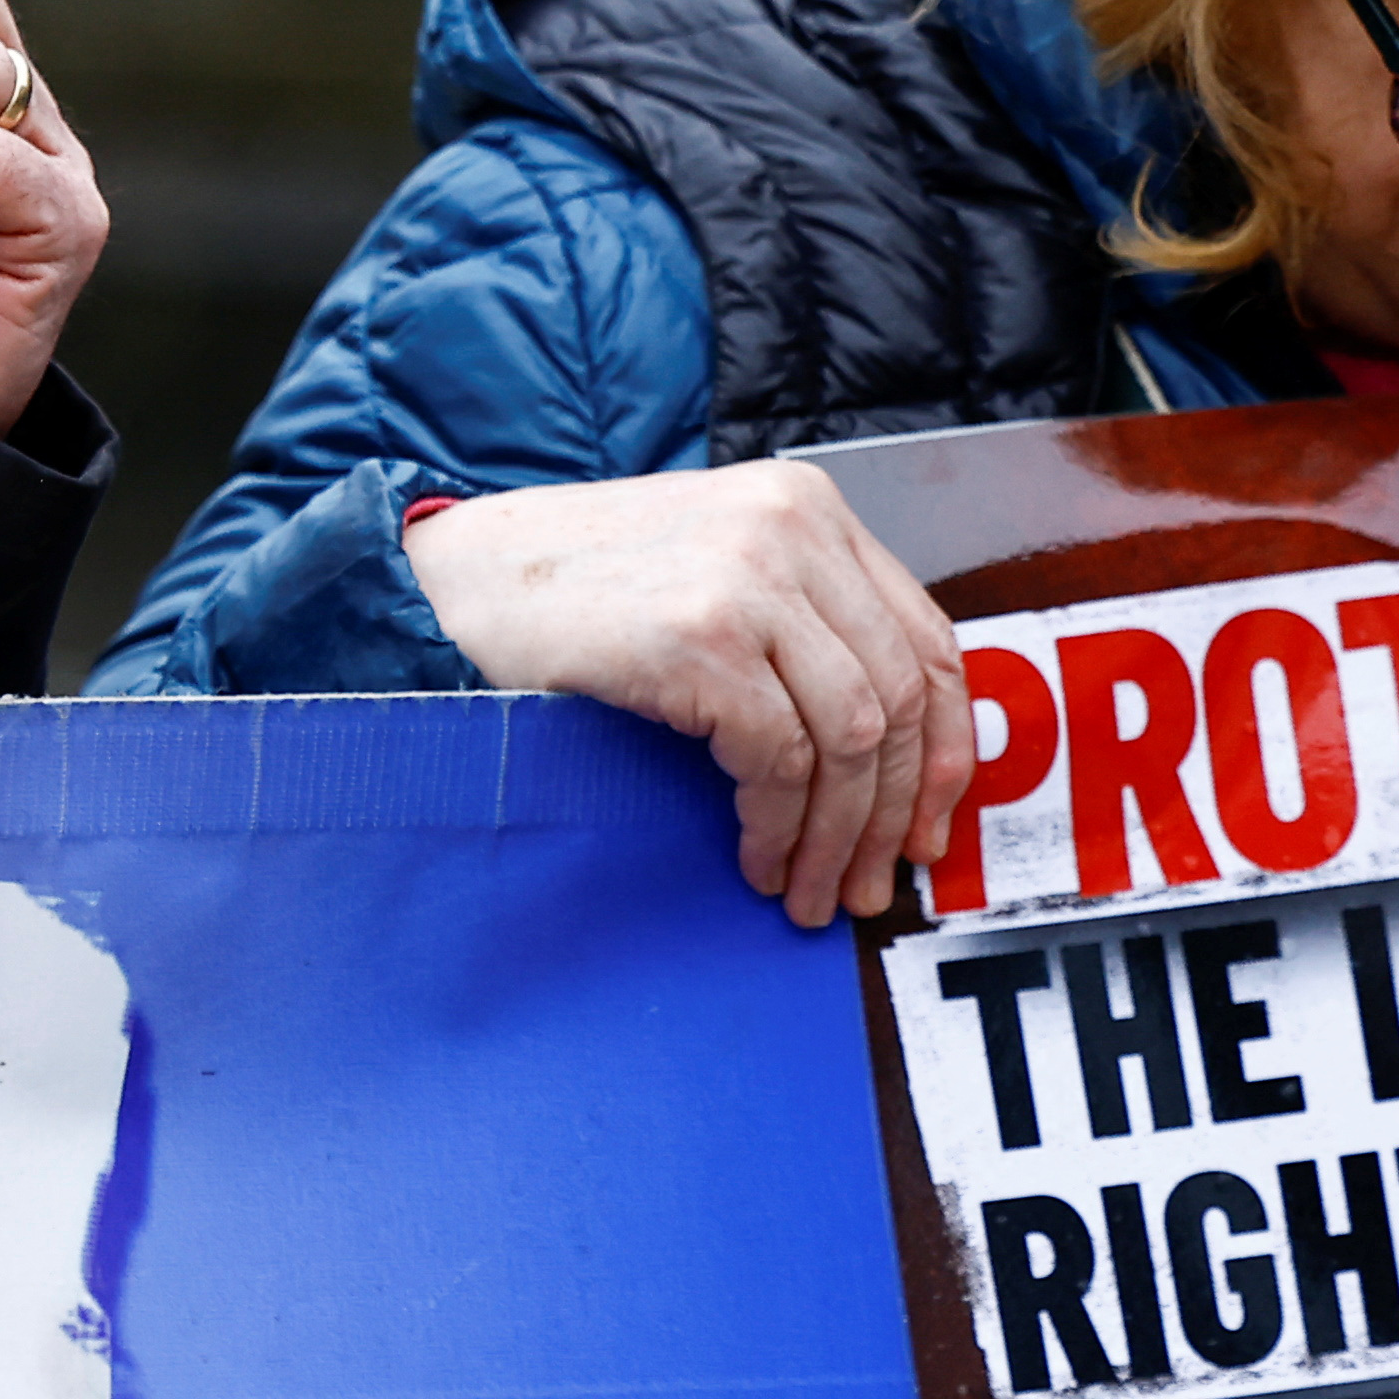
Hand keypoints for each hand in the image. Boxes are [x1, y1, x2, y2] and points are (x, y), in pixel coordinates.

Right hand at [405, 463, 972, 925]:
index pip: (926, 638)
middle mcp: (792, 530)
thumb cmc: (571, 588)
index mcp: (806, 508)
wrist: (456, 574)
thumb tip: (878, 750)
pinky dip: (779, 828)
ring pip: (851, 738)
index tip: (926, 822)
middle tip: (870, 882)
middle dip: (893, 812)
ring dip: (836, 837)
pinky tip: (758, 859)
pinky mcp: (700, 638)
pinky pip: (780, 760)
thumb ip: (795, 622)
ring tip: (809, 890)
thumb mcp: (709, 569)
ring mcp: (749, 579)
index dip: (942, 748)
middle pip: (899, 697)